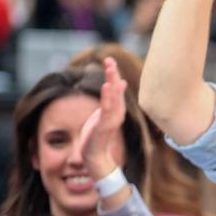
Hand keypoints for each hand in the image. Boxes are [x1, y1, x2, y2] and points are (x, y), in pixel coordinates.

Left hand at [75, 57, 127, 177]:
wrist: (95, 156)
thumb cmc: (98, 135)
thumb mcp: (105, 113)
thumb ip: (113, 98)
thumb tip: (120, 82)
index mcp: (117, 109)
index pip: (116, 88)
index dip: (114, 74)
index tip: (109, 60)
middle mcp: (117, 113)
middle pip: (116, 90)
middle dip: (113, 74)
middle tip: (109, 60)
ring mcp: (112, 119)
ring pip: (113, 97)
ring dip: (111, 82)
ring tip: (109, 69)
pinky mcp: (105, 126)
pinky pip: (107, 109)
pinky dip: (108, 97)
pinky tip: (106, 86)